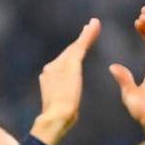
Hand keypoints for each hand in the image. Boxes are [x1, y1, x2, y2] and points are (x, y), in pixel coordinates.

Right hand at [31, 18, 101, 144]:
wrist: (55, 118)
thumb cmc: (60, 120)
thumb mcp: (62, 107)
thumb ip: (65, 100)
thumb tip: (69, 106)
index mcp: (49, 77)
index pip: (63, 63)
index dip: (72, 54)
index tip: (78, 47)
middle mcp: (51, 67)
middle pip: (69, 52)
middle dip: (80, 40)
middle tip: (90, 28)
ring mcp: (59, 64)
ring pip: (75, 47)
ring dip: (86, 34)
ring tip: (95, 24)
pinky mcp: (70, 64)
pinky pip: (81, 46)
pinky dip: (89, 35)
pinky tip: (95, 26)